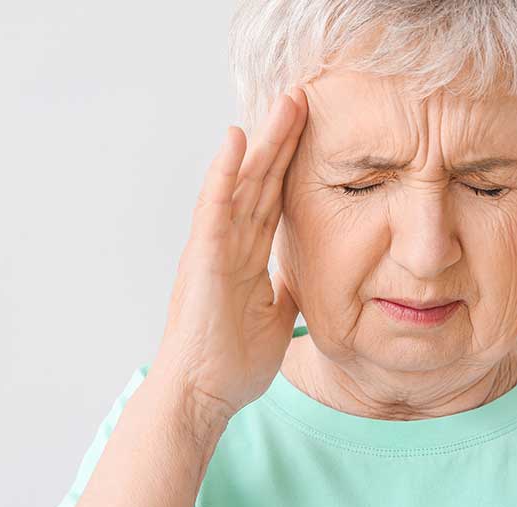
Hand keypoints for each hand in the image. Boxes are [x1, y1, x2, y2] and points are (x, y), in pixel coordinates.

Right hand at [151, 88, 308, 418]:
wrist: (202, 396)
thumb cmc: (232, 363)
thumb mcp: (275, 317)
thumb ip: (286, 288)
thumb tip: (306, 274)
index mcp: (248, 258)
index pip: (274, 201)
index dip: (292, 167)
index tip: (313, 134)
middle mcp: (230, 245)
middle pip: (261, 182)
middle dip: (283, 141)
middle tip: (302, 100)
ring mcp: (215, 249)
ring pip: (242, 185)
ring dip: (263, 144)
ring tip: (284, 104)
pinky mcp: (203, 260)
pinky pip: (215, 210)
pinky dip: (224, 174)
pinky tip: (236, 141)